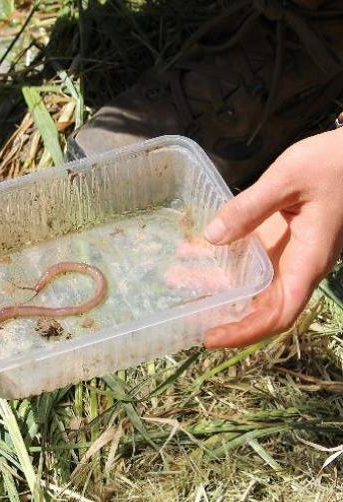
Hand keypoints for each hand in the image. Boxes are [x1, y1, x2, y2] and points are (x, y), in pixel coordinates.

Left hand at [203, 128, 342, 347]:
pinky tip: (189, 252)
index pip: (279, 313)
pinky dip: (218, 258)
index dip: (245, 331)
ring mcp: (287, 252)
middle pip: (259, 304)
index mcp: (307, 260)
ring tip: (174, 278)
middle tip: (181, 314)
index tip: (211, 338)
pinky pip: (247, 257)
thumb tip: (213, 237)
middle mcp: (297, 264)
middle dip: (221, 312)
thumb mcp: (287, 179)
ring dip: (212, 282)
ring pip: (247, 281)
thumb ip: (249, 208)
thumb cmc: (333, 162)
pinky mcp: (278, 237)